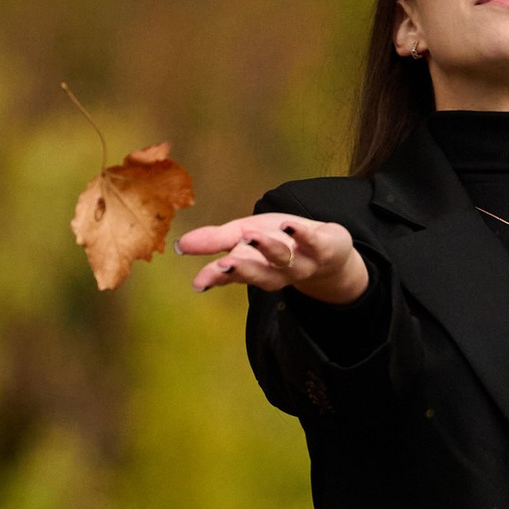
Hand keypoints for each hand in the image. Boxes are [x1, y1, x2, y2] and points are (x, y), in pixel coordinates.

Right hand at [180, 214, 369, 304]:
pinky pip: (313, 242)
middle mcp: (276, 270)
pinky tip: (289, 226)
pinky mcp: (323, 246)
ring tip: (251, 236)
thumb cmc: (280, 242)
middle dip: (242, 269)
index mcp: (255, 267)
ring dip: (268, 249)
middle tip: (224, 265)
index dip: (217, 278)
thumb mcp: (245, 236)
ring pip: (283, 260)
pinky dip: (301, 235)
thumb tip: (179, 244)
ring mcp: (301, 260)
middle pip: (259, 273)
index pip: (233, 274)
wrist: (329, 252)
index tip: (199, 282)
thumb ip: (216, 240)